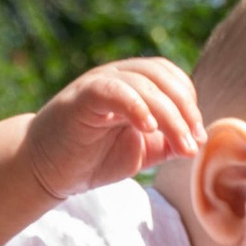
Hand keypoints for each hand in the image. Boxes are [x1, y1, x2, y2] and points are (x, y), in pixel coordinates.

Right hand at [23, 57, 204, 201]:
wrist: (47, 170)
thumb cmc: (92, 158)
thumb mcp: (141, 152)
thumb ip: (167, 142)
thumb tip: (197, 140)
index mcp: (134, 84)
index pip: (171, 76)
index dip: (190, 103)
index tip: (198, 138)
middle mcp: (117, 76)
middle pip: (161, 76)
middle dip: (186, 110)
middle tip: (194, 143)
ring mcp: (98, 83)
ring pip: (143, 83)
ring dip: (170, 116)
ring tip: (181, 147)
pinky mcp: (81, 98)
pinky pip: (113, 90)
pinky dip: (135, 106)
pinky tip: (148, 129)